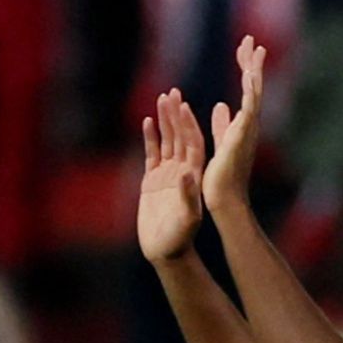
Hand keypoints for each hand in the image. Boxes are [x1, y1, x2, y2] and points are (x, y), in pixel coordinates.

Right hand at [138, 87, 206, 261]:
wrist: (166, 251)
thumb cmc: (179, 238)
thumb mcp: (186, 217)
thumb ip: (187, 195)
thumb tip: (187, 174)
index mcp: (194, 176)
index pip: (192, 143)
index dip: (188, 124)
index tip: (183, 104)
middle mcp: (182, 171)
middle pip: (179, 137)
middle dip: (176, 115)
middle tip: (172, 92)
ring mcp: (167, 174)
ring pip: (166, 142)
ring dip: (164, 121)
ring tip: (161, 98)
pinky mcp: (152, 181)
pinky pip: (152, 154)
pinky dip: (150, 138)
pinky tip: (147, 121)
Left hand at [201, 35, 265, 216]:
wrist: (225, 199)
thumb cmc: (223, 177)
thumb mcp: (221, 142)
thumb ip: (223, 124)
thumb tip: (221, 106)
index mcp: (244, 123)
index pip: (247, 89)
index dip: (246, 67)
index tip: (244, 47)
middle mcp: (249, 124)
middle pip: (253, 86)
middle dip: (251, 62)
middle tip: (250, 39)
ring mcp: (248, 130)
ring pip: (254, 94)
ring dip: (254, 71)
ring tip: (254, 49)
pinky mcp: (241, 137)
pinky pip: (248, 110)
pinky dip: (250, 92)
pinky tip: (249, 75)